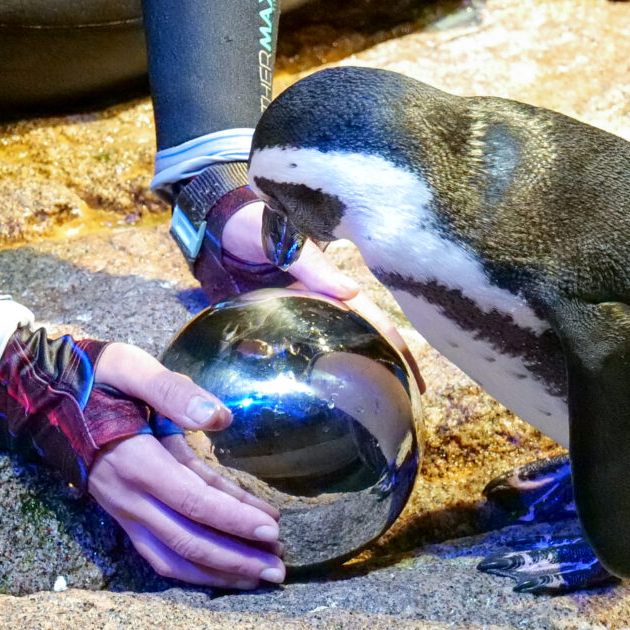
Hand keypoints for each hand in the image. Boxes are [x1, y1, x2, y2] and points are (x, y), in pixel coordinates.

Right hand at [85, 341, 286, 588]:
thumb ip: (173, 391)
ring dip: (218, 573)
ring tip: (261, 576)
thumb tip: (219, 418)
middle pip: (187, 542)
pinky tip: (226, 567)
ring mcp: (123, 511)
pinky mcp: (125, 515)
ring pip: (172, 557)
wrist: (42, 397)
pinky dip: (194, 565)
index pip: (192, 502)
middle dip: (235, 560)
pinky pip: (160, 552)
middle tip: (279, 569)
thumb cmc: (94, 377)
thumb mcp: (131, 367)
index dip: (233, 519)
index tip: (272, 529)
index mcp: (135, 461)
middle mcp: (127, 496)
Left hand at [216, 199, 419, 385]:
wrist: (213, 226)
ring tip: (373, 403)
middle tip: (408, 399)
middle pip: (359, 338)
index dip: (395, 344)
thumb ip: (315, 266)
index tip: (416, 375)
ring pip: (332, 347)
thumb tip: (351, 293)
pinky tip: (314, 397)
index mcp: (329, 283)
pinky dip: (308, 371)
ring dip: (352, 371)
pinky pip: (292, 350)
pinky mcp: (270, 323)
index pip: (371, 318)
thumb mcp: (287, 241)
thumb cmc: (252, 226)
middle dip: (384, 365)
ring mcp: (296, 314)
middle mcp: (319, 302)